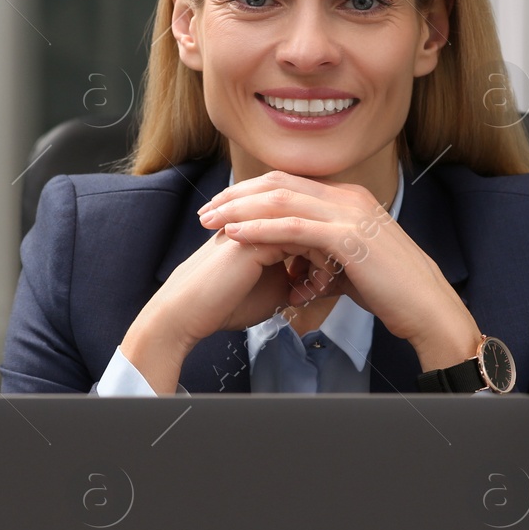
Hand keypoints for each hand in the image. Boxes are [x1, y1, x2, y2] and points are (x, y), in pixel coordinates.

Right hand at [148, 221, 338, 352]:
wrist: (190, 312)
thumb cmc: (227, 303)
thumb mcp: (273, 289)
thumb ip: (296, 277)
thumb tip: (321, 280)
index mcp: (266, 225)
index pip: (311, 225)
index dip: (328, 251)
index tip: (335, 280)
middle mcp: (262, 217)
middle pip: (315, 223)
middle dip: (334, 252)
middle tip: (339, 282)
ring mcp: (257, 222)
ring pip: (310, 229)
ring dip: (327, 258)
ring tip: (329, 287)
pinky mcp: (254, 236)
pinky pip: (299, 241)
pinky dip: (315, 264)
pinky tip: (320, 286)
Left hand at [196, 169, 480, 363]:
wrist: (426, 307)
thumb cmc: (392, 292)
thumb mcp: (350, 266)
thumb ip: (321, 259)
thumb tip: (295, 275)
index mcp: (349, 199)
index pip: (290, 184)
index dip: (251, 192)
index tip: (222, 206)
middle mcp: (348, 197)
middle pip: (279, 184)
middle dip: (237, 196)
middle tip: (205, 210)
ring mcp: (349, 214)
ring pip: (282, 201)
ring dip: (240, 209)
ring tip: (210, 220)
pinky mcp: (348, 238)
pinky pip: (294, 228)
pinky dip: (260, 229)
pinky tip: (235, 234)